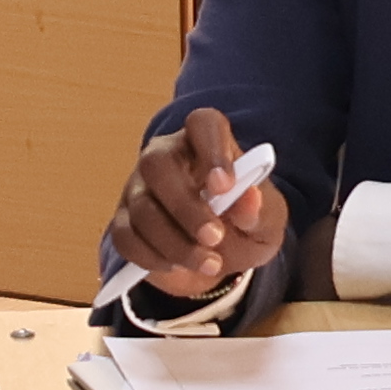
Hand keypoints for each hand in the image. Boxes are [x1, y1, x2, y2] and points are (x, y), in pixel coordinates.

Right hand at [109, 105, 288, 301]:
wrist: (218, 260)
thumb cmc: (243, 226)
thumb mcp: (267, 221)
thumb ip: (262, 209)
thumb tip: (250, 199)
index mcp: (207, 143)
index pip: (203, 124)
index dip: (212, 150)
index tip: (226, 186)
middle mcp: (166, 157)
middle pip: (158, 164)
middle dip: (185, 207)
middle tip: (214, 237)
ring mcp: (138, 187)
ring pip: (141, 207)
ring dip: (174, 242)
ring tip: (209, 264)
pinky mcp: (123, 221)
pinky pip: (125, 236)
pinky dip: (151, 257)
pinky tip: (176, 265)